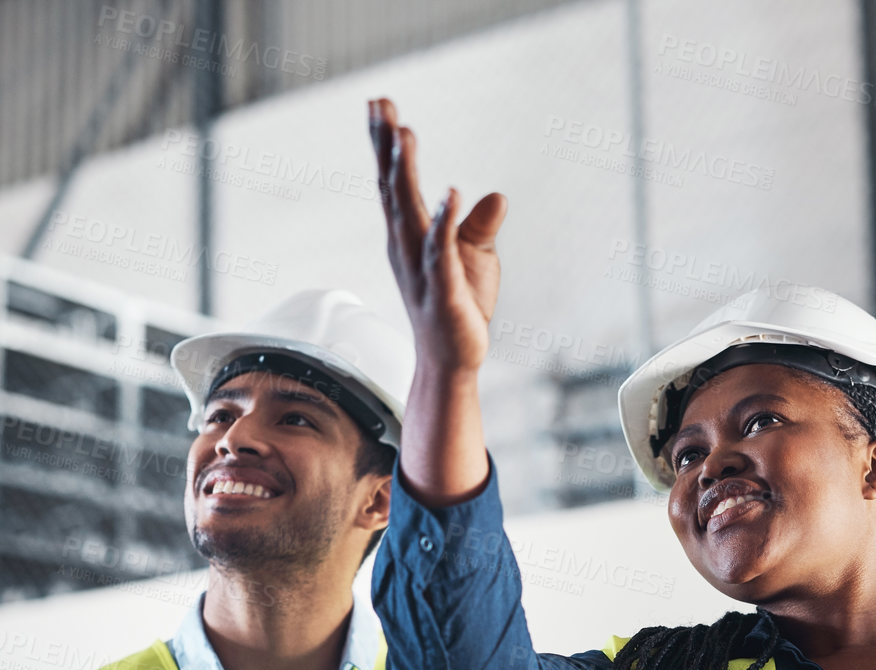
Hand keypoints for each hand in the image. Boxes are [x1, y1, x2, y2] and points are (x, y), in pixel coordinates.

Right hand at [369, 97, 506, 382]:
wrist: (451, 359)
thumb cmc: (459, 305)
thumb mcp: (475, 257)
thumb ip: (477, 224)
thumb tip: (496, 195)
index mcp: (410, 235)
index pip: (394, 183)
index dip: (386, 144)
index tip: (379, 104)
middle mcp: (407, 247)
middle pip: (394, 189)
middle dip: (387, 147)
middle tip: (379, 104)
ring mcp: (423, 269)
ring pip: (411, 215)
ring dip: (407, 176)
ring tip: (405, 135)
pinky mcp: (445, 291)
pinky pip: (442, 253)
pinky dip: (445, 223)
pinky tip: (450, 193)